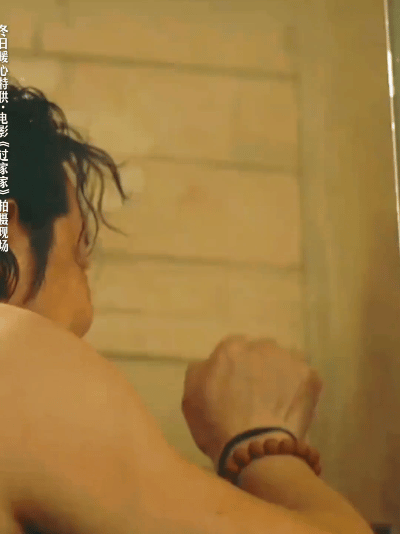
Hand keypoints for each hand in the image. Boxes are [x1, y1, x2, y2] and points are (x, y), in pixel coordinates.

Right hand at [181, 335, 322, 465]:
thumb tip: (212, 363)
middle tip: (256, 396)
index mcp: (231, 347)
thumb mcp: (190, 396)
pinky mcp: (311, 376)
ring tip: (277, 403)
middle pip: (261, 352)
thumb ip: (201, 371)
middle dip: (259, 368)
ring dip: (281, 375)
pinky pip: (304, 378)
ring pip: (284, 362)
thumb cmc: (217, 425)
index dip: (234, 369)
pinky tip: (291, 408)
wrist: (255, 449)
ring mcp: (289, 359)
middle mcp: (262, 345)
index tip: (235, 387)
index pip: (234, 349)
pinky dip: (299, 390)